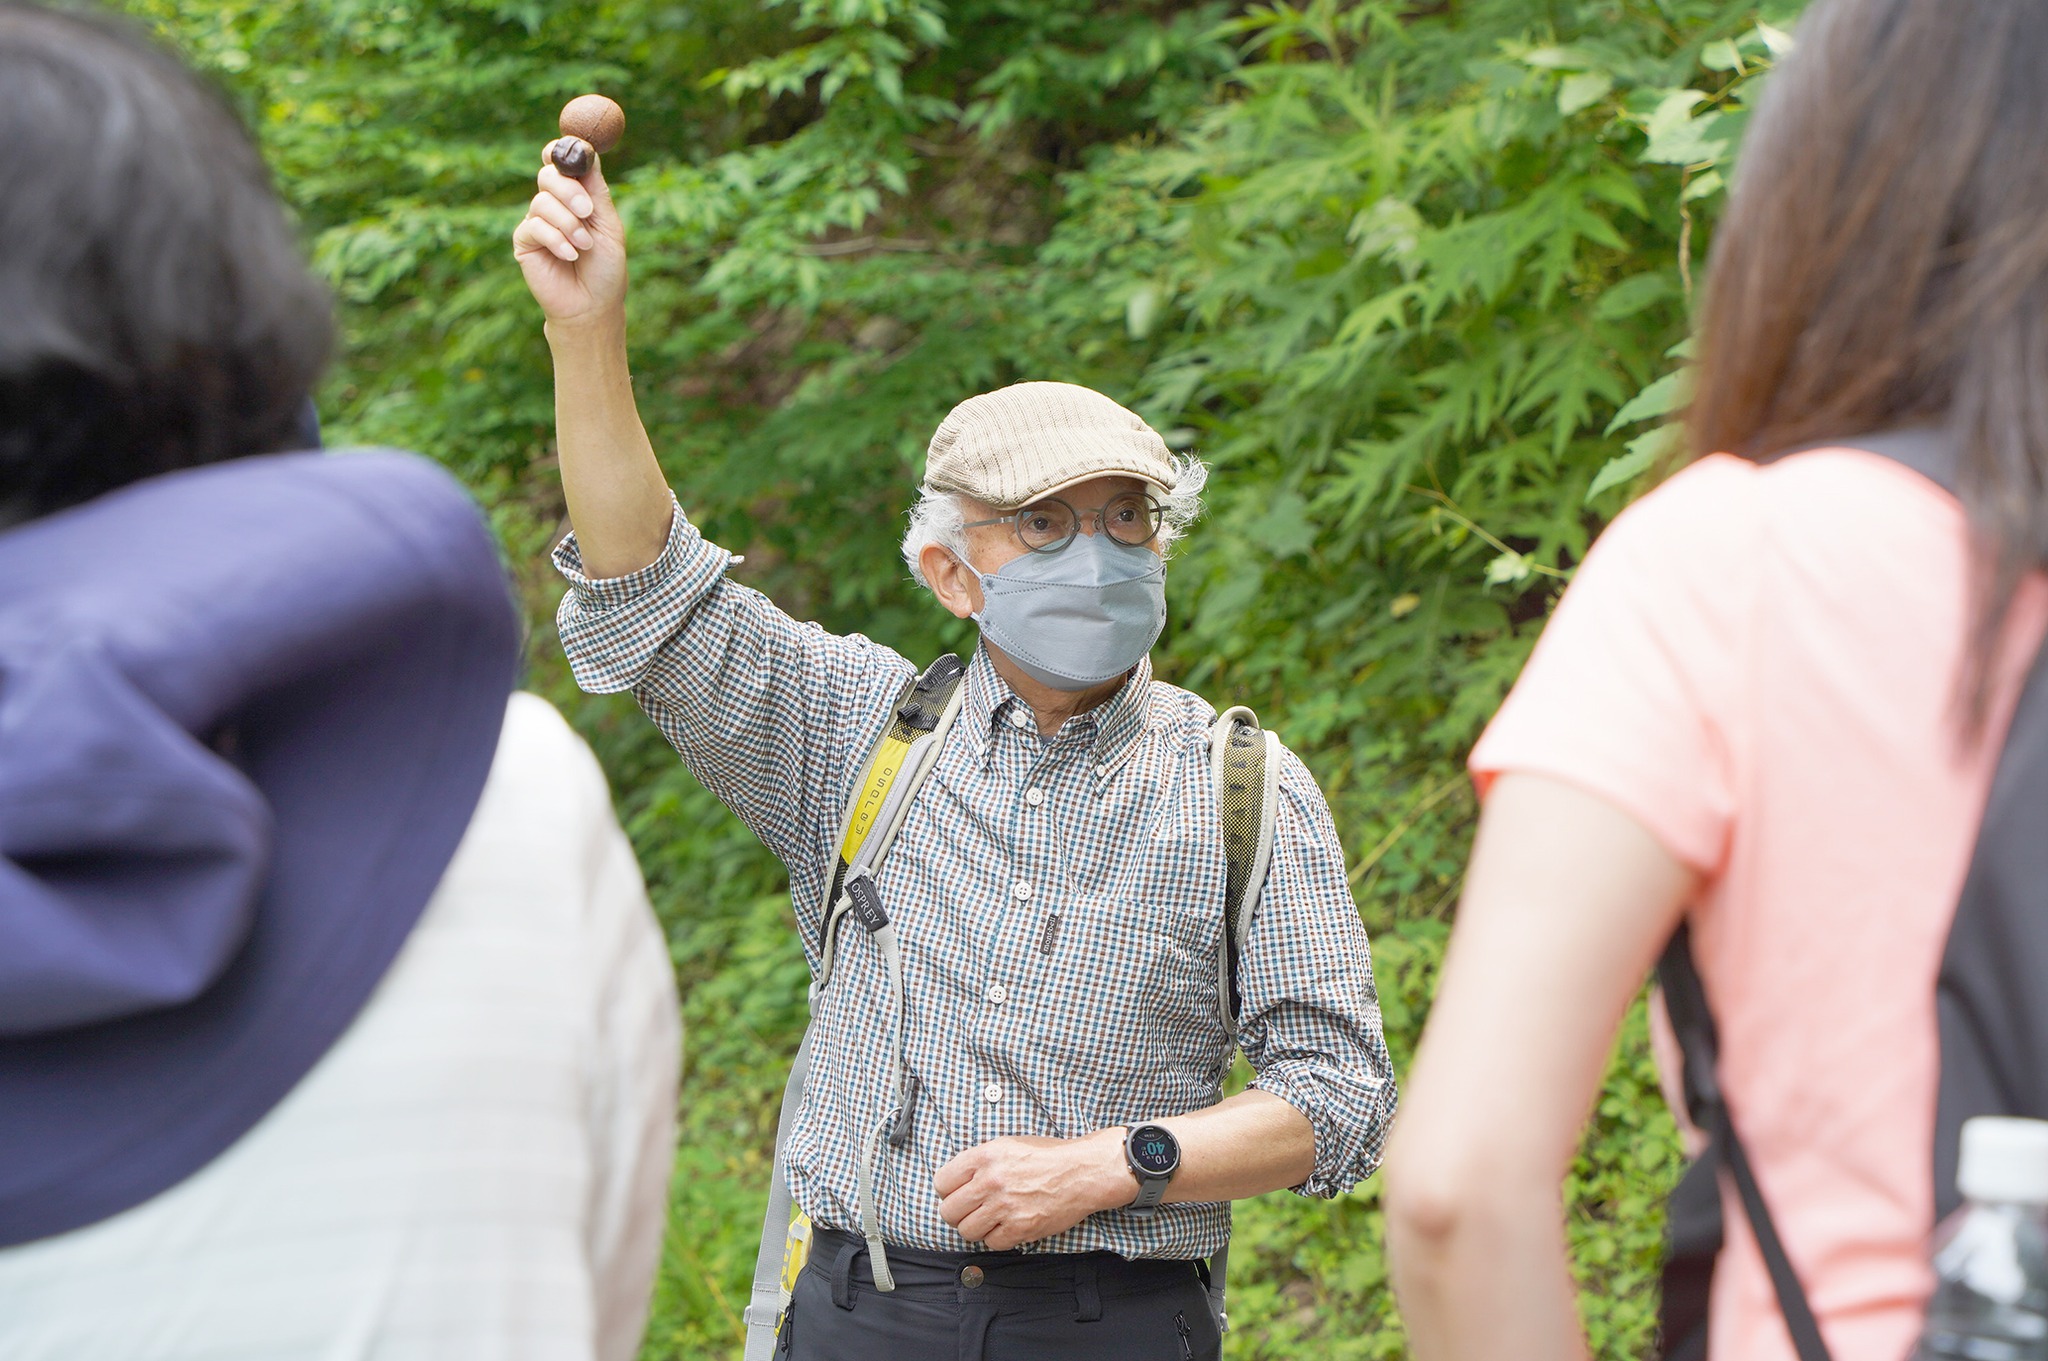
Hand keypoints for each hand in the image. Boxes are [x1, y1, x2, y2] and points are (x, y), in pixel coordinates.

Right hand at [512, 145, 627, 326]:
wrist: (593, 306)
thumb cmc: (605, 269)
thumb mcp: (608, 225)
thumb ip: (597, 191)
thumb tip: (587, 152)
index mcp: (575, 195)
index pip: (561, 163)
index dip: (562, 151)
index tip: (572, 152)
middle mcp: (554, 205)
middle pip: (549, 175)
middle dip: (569, 190)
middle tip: (587, 211)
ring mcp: (537, 222)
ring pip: (542, 201)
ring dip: (568, 223)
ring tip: (584, 245)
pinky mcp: (524, 242)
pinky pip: (534, 227)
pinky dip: (555, 239)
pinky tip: (569, 255)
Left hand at [934, 1129, 1134, 1250]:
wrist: (1082, 1171)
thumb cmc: (1047, 1156)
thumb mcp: (1007, 1145)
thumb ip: (979, 1162)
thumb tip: (956, 1183)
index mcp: (984, 1156)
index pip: (942, 1182)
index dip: (948, 1191)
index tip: (957, 1194)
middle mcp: (990, 1181)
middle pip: (949, 1211)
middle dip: (957, 1213)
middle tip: (971, 1211)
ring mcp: (1005, 1206)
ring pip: (967, 1231)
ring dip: (976, 1228)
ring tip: (990, 1219)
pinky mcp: (1020, 1228)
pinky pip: (991, 1243)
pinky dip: (997, 1238)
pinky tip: (1008, 1225)